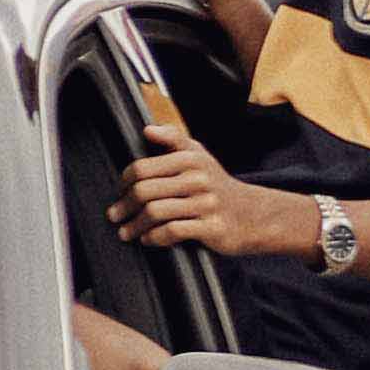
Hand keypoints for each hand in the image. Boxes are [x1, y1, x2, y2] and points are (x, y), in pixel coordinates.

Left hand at [111, 144, 315, 262]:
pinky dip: (155, 237)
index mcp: (190, 158)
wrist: (254, 214)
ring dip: (135, 226)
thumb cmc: (218, 185)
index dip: (123, 183)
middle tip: (115, 216)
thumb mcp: (199, 156)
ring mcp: (206, 203)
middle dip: (124, 206)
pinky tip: (148, 239)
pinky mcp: (212, 227)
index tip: (118, 193)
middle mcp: (198, 178)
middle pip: (145, 191)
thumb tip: (147, 130)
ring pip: (155, 212)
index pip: (142, 168)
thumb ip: (173, 140)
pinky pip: (173, 231)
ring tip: (126, 232)